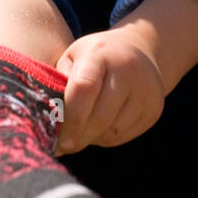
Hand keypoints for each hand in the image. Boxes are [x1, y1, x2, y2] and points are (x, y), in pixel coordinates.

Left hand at [52, 28, 164, 155]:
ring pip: (113, 130)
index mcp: (100, 54)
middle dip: (79, 136)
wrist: (141, 50)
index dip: (69, 118)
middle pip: (100, 116)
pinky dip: (108, 137)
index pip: (83, 88)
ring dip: (93, 137)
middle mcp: (128, 70)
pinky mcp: (154, 109)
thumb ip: (58, 82)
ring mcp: (146, 90)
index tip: (57, 139)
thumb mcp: (73, 57)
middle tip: (63, 146)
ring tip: (83, 129)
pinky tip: (100, 126)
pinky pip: (125, 135)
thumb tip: (44, 120)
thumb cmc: (95, 57)